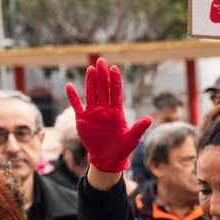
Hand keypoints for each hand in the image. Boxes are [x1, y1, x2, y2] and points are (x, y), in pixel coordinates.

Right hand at [66, 58, 151, 173]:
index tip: (114, 68)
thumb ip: (139, 128)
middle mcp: (104, 110)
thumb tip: (149, 119)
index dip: (115, 80)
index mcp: (117, 112)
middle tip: (100, 60)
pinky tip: (70, 86)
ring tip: (90, 68)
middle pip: (103, 89)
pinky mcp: (82, 119)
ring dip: (90, 81)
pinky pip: (77, 105)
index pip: (116, 93)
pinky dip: (73, 97)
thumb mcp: (132, 139)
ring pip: (91, 93)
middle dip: (102, 75)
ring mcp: (93, 113)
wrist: (107, 158)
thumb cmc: (122, 148)